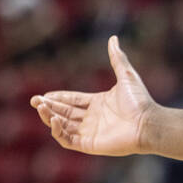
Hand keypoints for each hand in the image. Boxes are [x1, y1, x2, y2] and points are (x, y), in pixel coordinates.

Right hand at [30, 36, 154, 155]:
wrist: (148, 122)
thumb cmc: (140, 101)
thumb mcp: (126, 75)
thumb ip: (117, 58)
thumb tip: (113, 38)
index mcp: (98, 103)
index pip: (72, 101)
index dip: (58, 98)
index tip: (44, 95)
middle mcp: (92, 118)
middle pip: (64, 113)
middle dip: (48, 107)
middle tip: (34, 101)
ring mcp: (90, 132)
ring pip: (62, 126)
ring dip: (49, 117)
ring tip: (40, 107)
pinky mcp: (90, 145)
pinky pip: (68, 140)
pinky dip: (58, 131)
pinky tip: (54, 119)